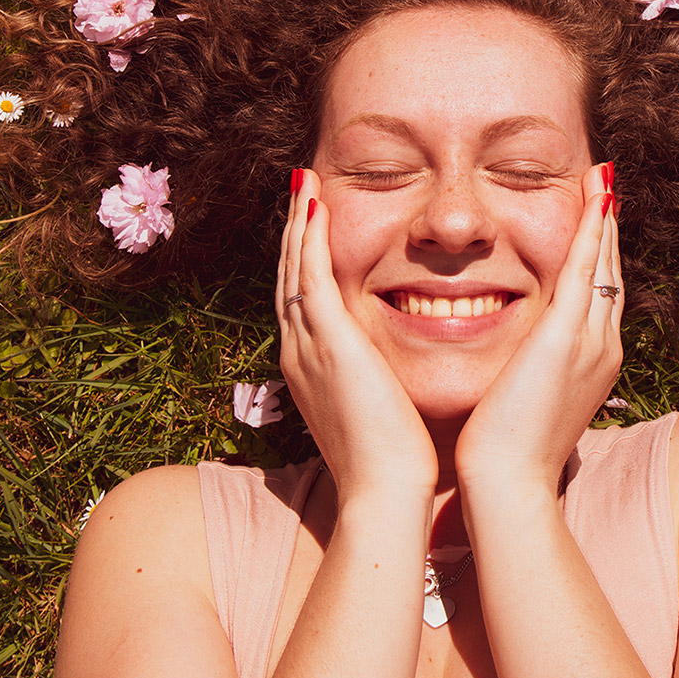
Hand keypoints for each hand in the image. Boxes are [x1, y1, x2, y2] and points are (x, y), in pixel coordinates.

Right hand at [277, 169, 438, 507]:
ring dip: (297, 222)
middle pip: (287, 274)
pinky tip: (314, 204)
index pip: (300, 298)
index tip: (310, 227)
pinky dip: (308, 236)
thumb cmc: (391, 461)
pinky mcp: (328, 338)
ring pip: (293, 266)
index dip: (300, 260)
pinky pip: (310, 273)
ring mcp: (307, 342)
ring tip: (303, 184)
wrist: (384, 493)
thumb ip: (374, 381)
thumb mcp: (374, 410)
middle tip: (299, 190)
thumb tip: (388, 371)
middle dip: (292, 231)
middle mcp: (298, 349)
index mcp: (308, 366)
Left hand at [454, 162, 623, 496]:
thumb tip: (514, 363)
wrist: (508, 487)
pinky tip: (596, 198)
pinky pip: (584, 268)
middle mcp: (600, 347)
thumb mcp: (522, 403)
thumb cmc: (504, 455)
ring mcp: (589, 342)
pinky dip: (591, 230)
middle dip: (606, 230)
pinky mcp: (565, 337)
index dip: (597, 258)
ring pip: (601, 264)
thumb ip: (524, 374)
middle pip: (608, 274)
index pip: (597, 297)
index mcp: (590, 363)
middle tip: (606, 187)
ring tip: (604, 179)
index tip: (593, 223)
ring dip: (603, 219)